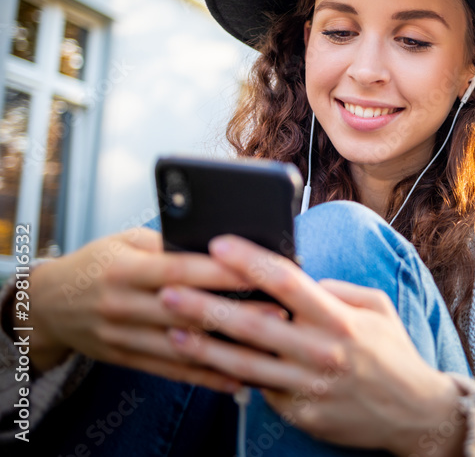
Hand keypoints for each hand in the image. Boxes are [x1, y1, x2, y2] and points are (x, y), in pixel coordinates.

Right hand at [27, 227, 259, 392]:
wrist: (48, 304)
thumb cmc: (99, 263)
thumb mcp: (127, 242)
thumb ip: (168, 243)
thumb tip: (220, 244)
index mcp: (125, 269)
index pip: (181, 269)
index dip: (221, 271)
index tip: (260, 271)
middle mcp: (122, 304)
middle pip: (188, 310)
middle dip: (236, 312)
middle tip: (279, 311)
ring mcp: (123, 335)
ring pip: (182, 346)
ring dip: (228, 349)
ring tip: (268, 346)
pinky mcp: (126, 358)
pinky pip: (171, 371)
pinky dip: (206, 377)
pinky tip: (237, 378)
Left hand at [160, 235, 466, 454]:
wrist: (413, 413)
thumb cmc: (393, 354)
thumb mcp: (379, 309)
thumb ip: (338, 290)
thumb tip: (300, 280)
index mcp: (341, 319)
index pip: (287, 281)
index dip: (249, 260)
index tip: (218, 243)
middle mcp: (322, 352)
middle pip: (252, 323)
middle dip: (206, 304)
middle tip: (168, 290)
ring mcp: (308, 387)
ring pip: (244, 364)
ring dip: (203, 346)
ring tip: (171, 331)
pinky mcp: (300, 413)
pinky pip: (259, 391)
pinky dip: (230, 377)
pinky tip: (205, 364)